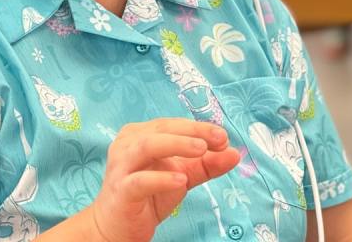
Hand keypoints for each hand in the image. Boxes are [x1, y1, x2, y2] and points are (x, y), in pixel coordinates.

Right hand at [89, 118, 240, 241]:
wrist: (117, 226)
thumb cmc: (148, 195)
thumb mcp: (181, 176)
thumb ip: (206, 165)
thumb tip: (234, 153)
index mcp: (140, 134)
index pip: (173, 124)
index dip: (199, 127)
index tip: (223, 136)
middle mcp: (128, 144)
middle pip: (161, 129)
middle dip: (192, 132)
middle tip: (219, 139)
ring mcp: (122, 167)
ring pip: (147, 146)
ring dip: (176, 145)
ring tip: (202, 150)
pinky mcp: (121, 191)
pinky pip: (140, 181)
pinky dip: (161, 178)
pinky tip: (181, 180)